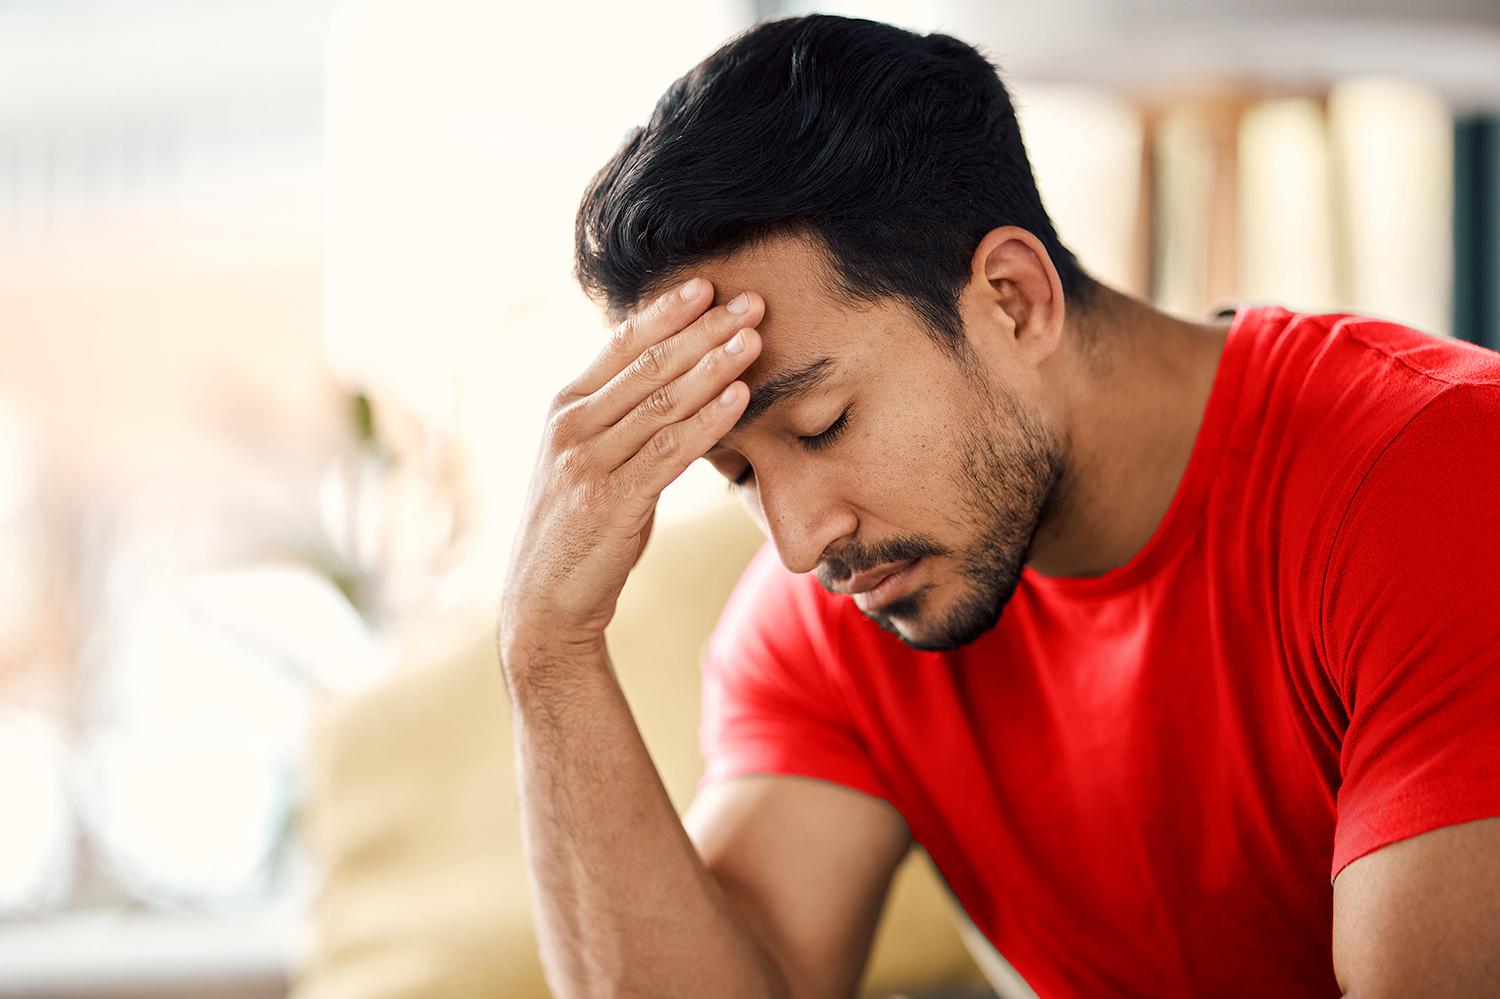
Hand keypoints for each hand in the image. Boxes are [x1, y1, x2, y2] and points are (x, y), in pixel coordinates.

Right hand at [500, 277, 763, 667]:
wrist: (545, 600)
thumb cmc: (580, 527)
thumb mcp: (591, 461)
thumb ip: (621, 420)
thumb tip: (673, 380)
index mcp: (566, 408)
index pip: (621, 345)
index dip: (666, 312)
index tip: (708, 284)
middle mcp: (571, 426)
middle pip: (648, 365)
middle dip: (703, 329)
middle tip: (750, 301)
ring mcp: (587, 462)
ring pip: (662, 402)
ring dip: (713, 366)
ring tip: (754, 338)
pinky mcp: (609, 500)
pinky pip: (669, 451)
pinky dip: (708, 420)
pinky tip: (740, 397)